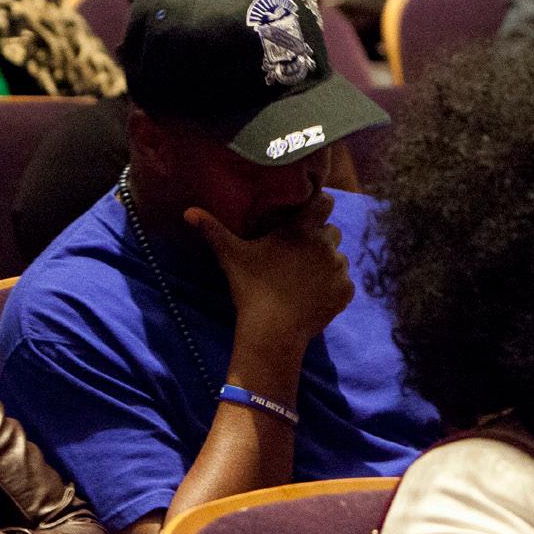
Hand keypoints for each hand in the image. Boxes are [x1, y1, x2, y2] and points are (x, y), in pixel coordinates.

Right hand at [189, 202, 353, 350]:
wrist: (272, 332)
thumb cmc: (251, 289)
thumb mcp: (231, 256)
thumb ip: (213, 230)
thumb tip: (188, 211)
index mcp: (302, 230)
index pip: (325, 202)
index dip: (318, 207)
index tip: (306, 217)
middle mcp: (326, 245)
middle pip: (332, 231)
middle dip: (319, 238)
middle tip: (299, 254)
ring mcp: (339, 269)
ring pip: (339, 257)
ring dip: (327, 263)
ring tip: (304, 278)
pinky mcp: (346, 291)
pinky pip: (344, 282)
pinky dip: (333, 287)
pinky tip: (313, 295)